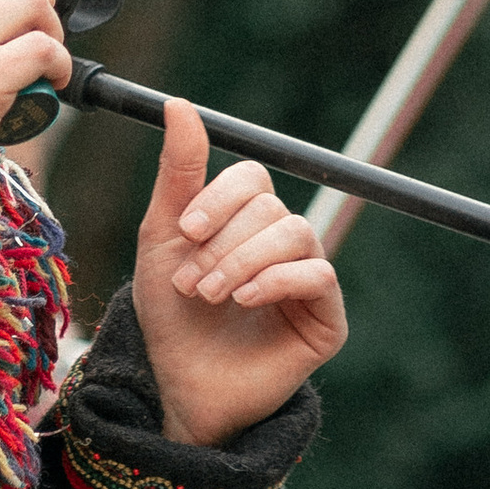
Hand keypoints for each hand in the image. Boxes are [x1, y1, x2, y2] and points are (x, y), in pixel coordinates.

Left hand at [132, 104, 345, 447]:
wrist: (175, 384)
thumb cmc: (169, 315)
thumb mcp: (164, 236)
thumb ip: (179, 171)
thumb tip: (180, 104)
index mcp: (246, 221)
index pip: (253, 179)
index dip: (221, 197)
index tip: (186, 228)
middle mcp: (282, 243)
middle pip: (270, 208)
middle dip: (222, 243)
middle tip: (190, 283)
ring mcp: (308, 279)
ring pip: (295, 233)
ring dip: (243, 261)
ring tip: (209, 294)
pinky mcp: (326, 318)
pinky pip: (318, 275)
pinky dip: (276, 280)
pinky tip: (245, 300)